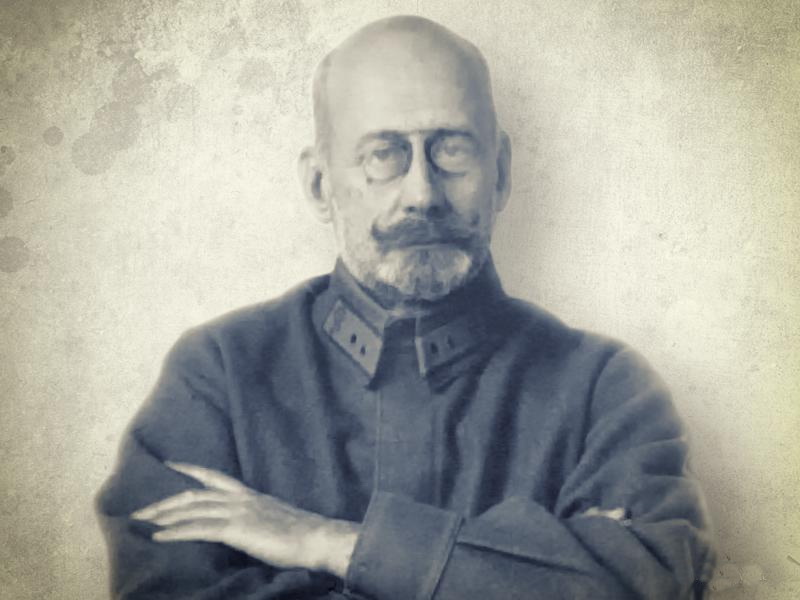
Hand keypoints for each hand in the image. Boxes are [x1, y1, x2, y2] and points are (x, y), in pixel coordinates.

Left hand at [131, 462, 359, 577]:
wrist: (317, 537)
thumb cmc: (302, 534)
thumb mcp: (275, 520)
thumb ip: (256, 519)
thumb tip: (246, 528)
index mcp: (250, 495)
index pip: (215, 477)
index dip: (191, 469)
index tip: (171, 464)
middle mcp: (241, 498)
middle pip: (195, 494)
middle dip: (166, 501)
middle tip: (140, 508)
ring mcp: (238, 512)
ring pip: (193, 508)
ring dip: (164, 515)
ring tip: (142, 521)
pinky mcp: (236, 529)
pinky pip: (199, 529)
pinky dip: (177, 531)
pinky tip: (160, 536)